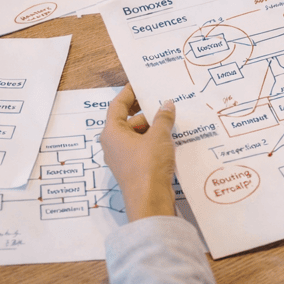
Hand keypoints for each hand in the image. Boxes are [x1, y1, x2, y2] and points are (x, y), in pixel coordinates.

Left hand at [101, 83, 177, 221]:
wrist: (150, 200)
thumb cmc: (147, 166)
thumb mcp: (158, 136)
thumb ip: (163, 117)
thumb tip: (167, 105)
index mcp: (112, 132)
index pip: (118, 105)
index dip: (129, 93)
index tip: (139, 84)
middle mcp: (113, 144)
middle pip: (129, 120)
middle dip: (147, 112)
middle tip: (163, 102)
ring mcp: (123, 157)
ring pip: (138, 135)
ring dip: (153, 128)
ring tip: (172, 121)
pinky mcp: (134, 168)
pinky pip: (143, 148)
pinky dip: (154, 142)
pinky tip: (171, 139)